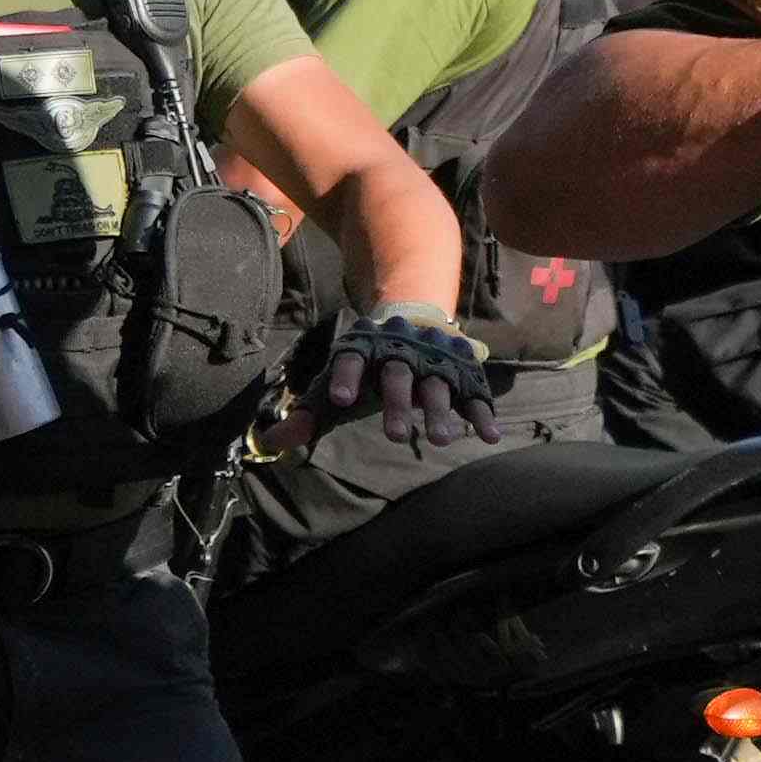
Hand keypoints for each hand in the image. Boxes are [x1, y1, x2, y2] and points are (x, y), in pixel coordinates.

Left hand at [315, 302, 501, 449]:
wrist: (413, 316)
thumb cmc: (366, 366)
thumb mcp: (335, 384)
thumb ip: (308, 415)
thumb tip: (271, 444)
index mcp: (365, 345)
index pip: (351, 359)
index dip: (346, 376)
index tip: (339, 399)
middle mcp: (400, 348)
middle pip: (397, 373)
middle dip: (397, 403)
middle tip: (395, 436)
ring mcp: (434, 358)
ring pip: (435, 383)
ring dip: (438, 411)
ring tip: (440, 441)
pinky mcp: (461, 370)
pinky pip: (472, 392)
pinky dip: (481, 413)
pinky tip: (489, 437)